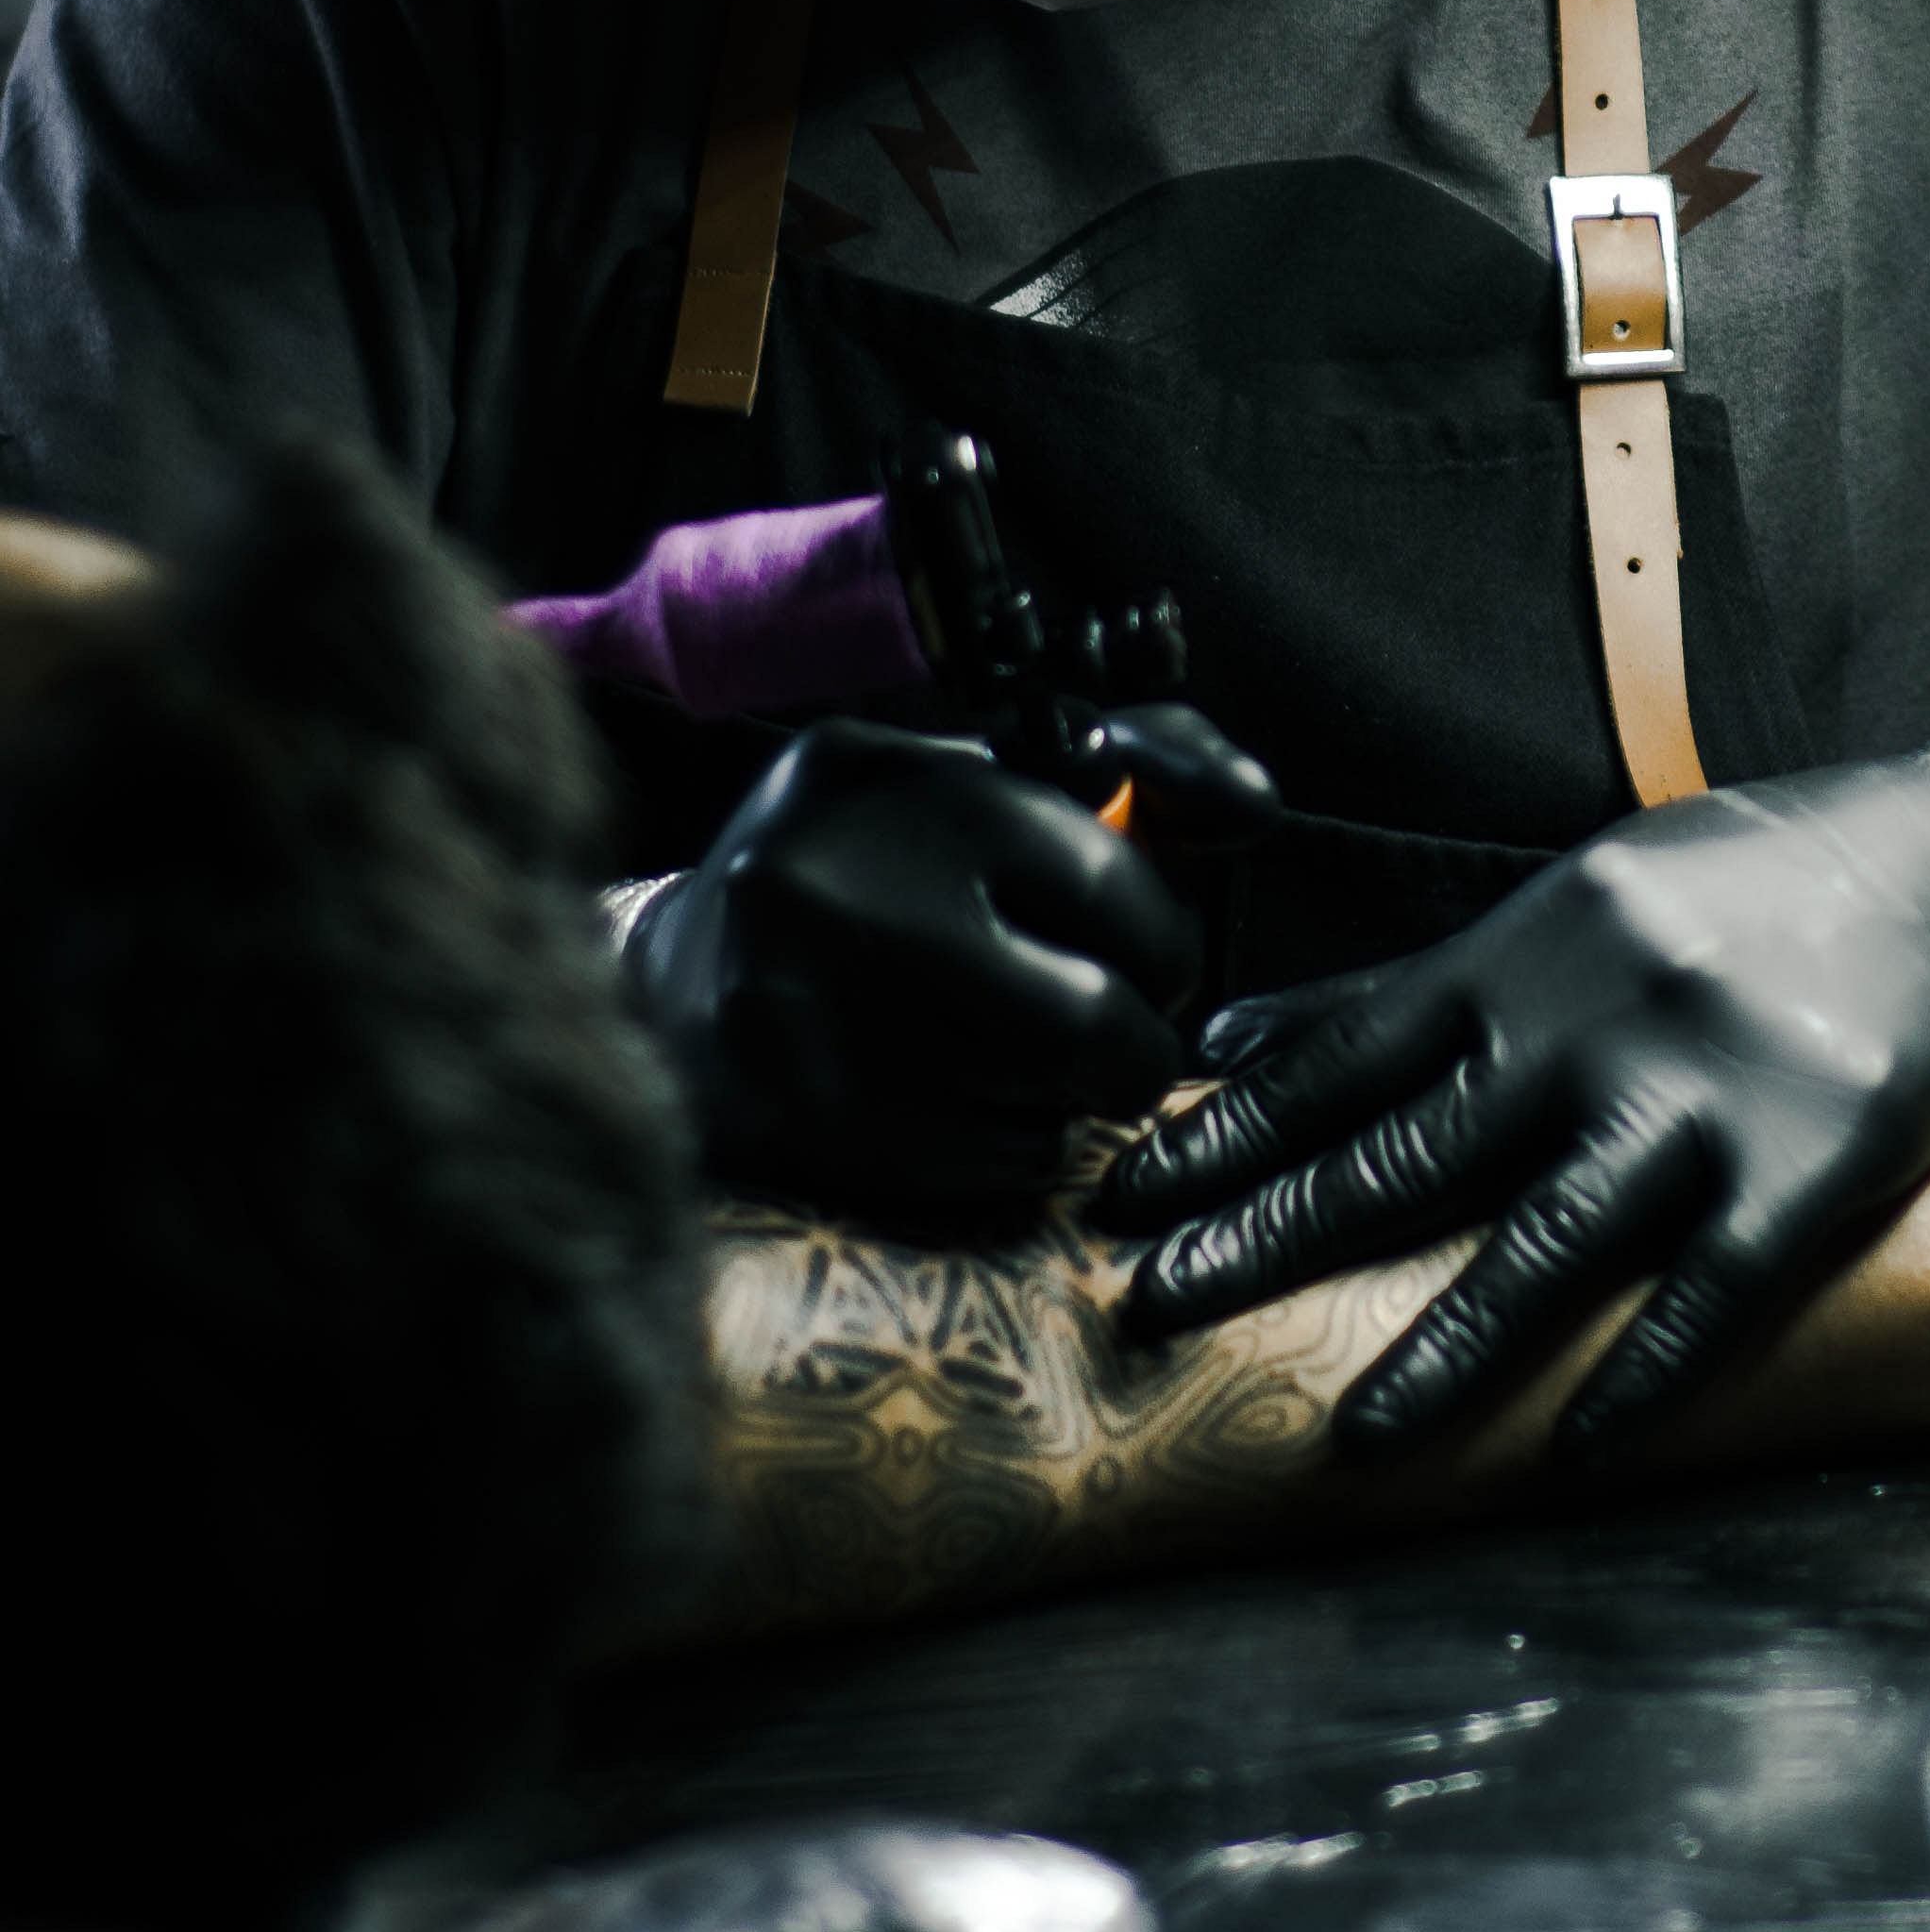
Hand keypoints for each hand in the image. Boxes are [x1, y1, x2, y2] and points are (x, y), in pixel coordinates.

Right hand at [621, 715, 1263, 1233]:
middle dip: (1135, 1038)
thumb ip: (1126, 763)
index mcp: (891, 791)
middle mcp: (845, 906)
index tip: (1140, 945)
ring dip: (1071, 1093)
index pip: (1113, 884)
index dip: (1157, 930)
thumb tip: (1258, 805)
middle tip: (1113, 1027)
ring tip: (1016, 1052)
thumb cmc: (857, 864)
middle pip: (1099, 1028)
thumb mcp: (964, 774)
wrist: (670, 989)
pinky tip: (959, 1101)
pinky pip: (999, 1169)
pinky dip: (1013, 1145)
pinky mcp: (815, 1137)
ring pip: (1057, 1108)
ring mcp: (820, 1034)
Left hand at [1101, 739, 1929, 1457]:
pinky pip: (1709, 1300)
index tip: (1130, 1196)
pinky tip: (1576, 1449)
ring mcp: (1709, 1092)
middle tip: (1157, 1308)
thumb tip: (1244, 1034)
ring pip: (1544, 1245)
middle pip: (1410, 1149)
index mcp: (1541, 940)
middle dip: (1270, 1236)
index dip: (1233, 1130)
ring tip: (1351, 1438)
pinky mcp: (1817, 1163)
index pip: (1349, 1048)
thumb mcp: (1591, 890)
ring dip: (1438, 1350)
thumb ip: (1429, 980)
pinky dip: (1639, 1382)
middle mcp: (1604, 1013)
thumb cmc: (1769, 874)